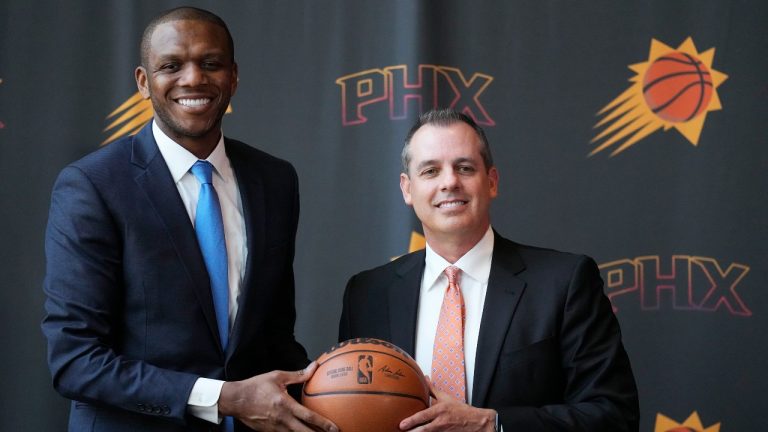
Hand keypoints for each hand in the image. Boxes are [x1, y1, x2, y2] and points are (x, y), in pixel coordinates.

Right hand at [219, 362, 337, 431]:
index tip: (334, 428)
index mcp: (285, 405)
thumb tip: (313, 366)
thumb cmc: (256, 386)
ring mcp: (275, 428)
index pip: (308, 417)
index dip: (323, 423)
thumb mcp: (277, 377)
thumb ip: (298, 375)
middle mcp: (281, 419)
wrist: (235, 400)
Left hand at [399, 378, 495, 431]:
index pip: (423, 416)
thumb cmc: (460, 409)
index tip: (402, 424)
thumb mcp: (446, 397)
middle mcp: (440, 422)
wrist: (475, 421)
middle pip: (424, 430)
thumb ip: (432, 389)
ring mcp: (443, 431)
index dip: (412, 421)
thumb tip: (425, 378)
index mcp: (439, 410)